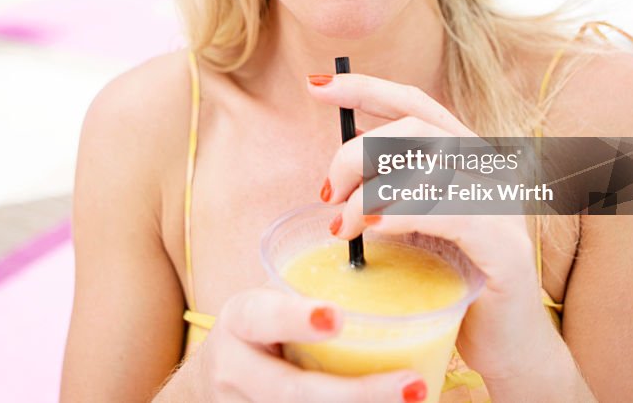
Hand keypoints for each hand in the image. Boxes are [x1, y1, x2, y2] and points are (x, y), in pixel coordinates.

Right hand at [198, 287, 428, 401]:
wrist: (216, 380)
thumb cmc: (261, 328)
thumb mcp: (268, 301)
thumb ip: (308, 291)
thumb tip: (388, 245)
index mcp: (240, 320)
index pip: (263, 317)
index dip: (297, 319)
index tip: (337, 318)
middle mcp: (237, 371)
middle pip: (295, 391)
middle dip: (357, 394)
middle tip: (412, 383)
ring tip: (415, 399)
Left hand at [308, 73, 560, 380]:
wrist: (505, 345)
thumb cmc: (452, 281)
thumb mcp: (415, 222)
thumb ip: (392, 184)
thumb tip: (345, 152)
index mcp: (467, 157)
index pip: (415, 102)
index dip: (364, 88)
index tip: (314, 87)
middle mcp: (491, 170)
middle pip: (414, 130)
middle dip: (356, 154)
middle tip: (327, 194)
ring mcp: (503, 206)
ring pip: (427, 168)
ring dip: (369, 193)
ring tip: (342, 225)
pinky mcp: (507, 248)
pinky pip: (451, 213)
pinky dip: (403, 214)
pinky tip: (373, 228)